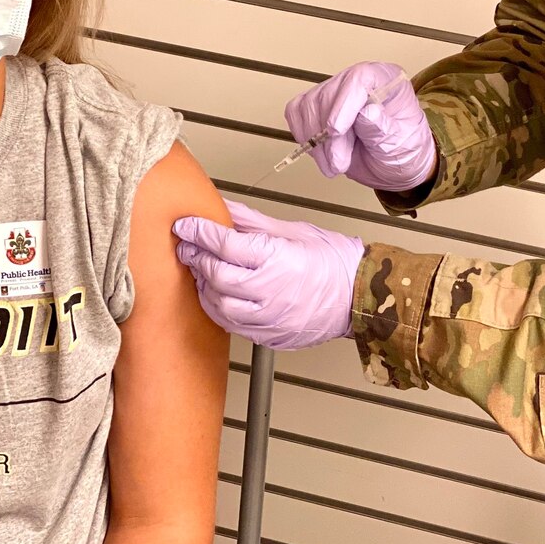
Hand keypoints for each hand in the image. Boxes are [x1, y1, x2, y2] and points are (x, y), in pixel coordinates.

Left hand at [173, 201, 363, 350]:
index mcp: (277, 259)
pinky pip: (232, 325)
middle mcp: (270, 291)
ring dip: (204, 286)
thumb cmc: (333, 263)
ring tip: (202, 270)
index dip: (199, 232)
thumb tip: (223, 207)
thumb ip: (251, 221)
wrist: (359, 297)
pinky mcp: (270, 336)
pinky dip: (219, 308)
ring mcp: (269, 318)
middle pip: (216, 275)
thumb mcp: (292, 231)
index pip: (224, 244)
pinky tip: (219, 295)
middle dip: (196, 258)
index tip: (185, 225)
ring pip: (219, 305)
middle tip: (187, 246)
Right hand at [284, 62, 435, 191]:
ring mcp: (335, 93)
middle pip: (328, 96)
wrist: (393, 166)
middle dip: (329, 136)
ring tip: (334, 164)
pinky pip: (296, 113)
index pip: (358, 79)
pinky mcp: (316, 107)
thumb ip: (383, 129)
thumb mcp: (401, 144)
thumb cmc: (403, 149)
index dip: (343, 104)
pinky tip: (320, 154)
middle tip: (338, 163)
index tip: (336, 132)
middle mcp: (357, 81)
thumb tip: (367, 113)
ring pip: (308, 106)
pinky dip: (302, 137)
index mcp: (384, 80)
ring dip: (316, 143)